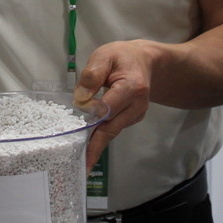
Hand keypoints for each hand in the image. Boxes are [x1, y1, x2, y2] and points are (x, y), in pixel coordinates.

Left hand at [74, 40, 152, 168]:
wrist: (145, 62)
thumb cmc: (122, 57)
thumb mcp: (104, 56)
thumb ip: (92, 74)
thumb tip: (81, 98)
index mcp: (131, 87)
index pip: (108, 108)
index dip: (91, 121)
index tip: (78, 137)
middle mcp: (137, 105)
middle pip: (111, 128)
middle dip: (95, 147)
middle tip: (82, 166)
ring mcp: (136, 114)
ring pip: (112, 132)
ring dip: (97, 145)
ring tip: (82, 162)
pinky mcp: (132, 119)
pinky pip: (114, 129)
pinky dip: (101, 137)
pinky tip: (89, 146)